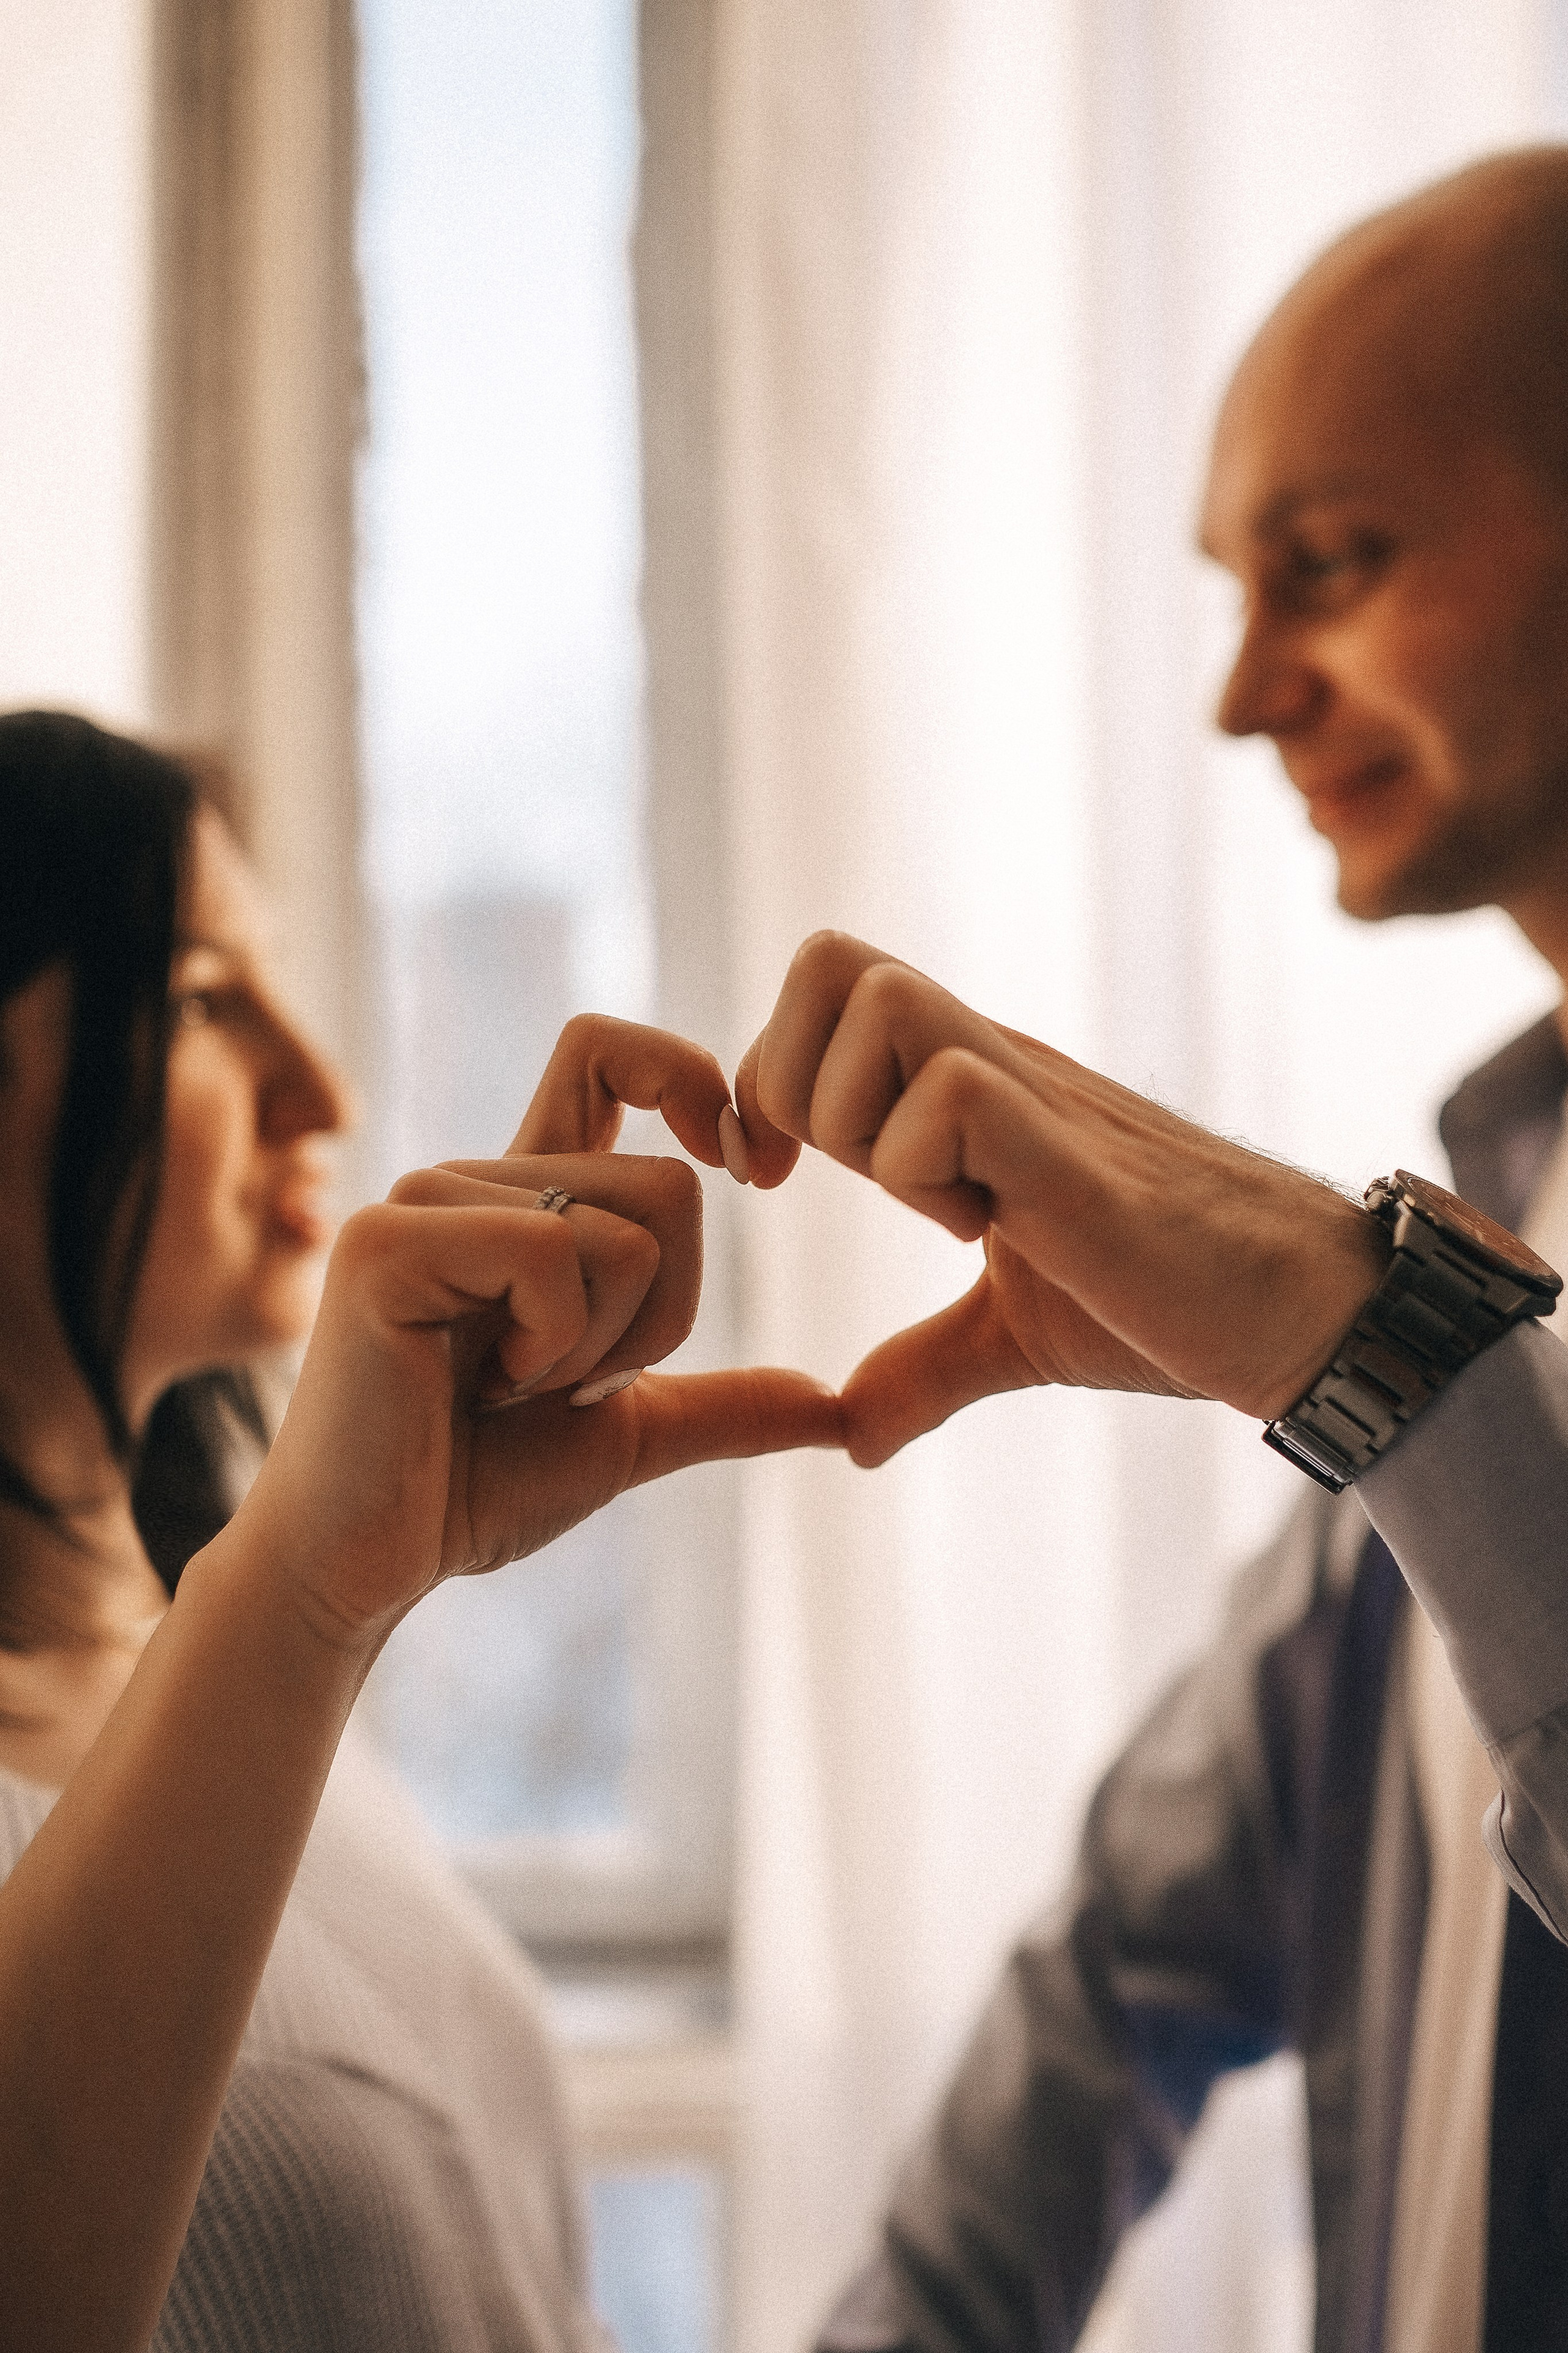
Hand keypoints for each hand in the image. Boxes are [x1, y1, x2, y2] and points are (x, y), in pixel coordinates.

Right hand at [238, 1017, 840, 1642]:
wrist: (363, 1567)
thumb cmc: (473, 1489)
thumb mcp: (627, 1435)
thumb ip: (725, 1406)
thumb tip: (838, 1410)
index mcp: (525, 1200)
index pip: (605, 1054)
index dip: (686, 1076)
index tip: (747, 1166)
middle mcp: (472, 1178)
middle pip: (671, 1187)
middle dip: (662, 1318)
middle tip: (564, 1384)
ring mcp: (425, 1200)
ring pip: (629, 1230)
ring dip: (603, 1346)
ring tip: (510, 1390)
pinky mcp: (389, 1244)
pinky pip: (555, 1257)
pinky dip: (551, 1346)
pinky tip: (481, 1389)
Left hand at [734, 933, 1388, 1465]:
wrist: (1292, 1313)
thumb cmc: (1162, 1302)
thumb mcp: (1010, 1333)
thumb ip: (922, 1368)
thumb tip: (849, 1437)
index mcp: (958, 1084)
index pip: (815, 989)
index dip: (763, 1080)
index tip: (777, 1179)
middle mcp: (983, 1059)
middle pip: (827, 960)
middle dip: (792, 1080)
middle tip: (838, 1180)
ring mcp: (1028, 1092)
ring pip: (879, 999)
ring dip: (861, 1118)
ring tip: (930, 1203)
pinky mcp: (1067, 1149)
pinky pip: (951, 1088)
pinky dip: (926, 1165)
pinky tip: (982, 1225)